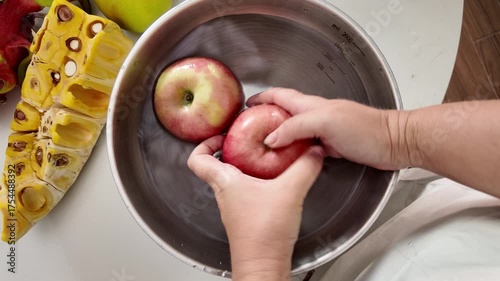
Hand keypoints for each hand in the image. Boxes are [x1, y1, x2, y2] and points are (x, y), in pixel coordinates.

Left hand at [187, 135, 323, 280]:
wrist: (263, 267)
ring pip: (233, 180)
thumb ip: (304, 167)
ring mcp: (235, 207)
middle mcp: (225, 194)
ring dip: (246, 166)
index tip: (221, 136)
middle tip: (248, 140)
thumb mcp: (289, 191)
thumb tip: (314, 151)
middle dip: (232, 150)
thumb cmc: (264, 233)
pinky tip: (277, 182)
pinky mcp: (247, 218)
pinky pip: (247, 192)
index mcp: (224, 183)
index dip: (204, 144)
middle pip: (216, 167)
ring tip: (266, 157)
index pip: (197, 159)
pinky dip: (258, 182)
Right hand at [247, 88, 408, 169]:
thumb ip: (296, 127)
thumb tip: (271, 137)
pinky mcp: (331, 146)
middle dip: (265, 117)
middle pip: (284, 113)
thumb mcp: (325, 122)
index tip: (245, 106)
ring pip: (294, 131)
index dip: (262, 98)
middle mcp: (315, 115)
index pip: (280, 96)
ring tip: (264, 146)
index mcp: (311, 105)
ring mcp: (324, 131)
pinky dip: (294, 150)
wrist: (393, 142)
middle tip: (250, 129)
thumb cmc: (365, 128)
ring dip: (278, 135)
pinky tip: (289, 159)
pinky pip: (306, 146)